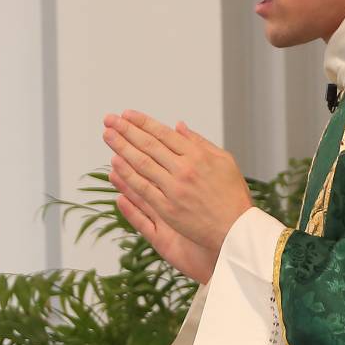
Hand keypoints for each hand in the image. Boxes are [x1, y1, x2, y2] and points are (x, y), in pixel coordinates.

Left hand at [103, 111, 251, 273]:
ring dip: (121, 148)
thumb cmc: (232, 195)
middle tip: (109, 120)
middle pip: (148, 145)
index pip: (163, 134)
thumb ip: (199, 142)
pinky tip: (114, 164)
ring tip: (107, 136)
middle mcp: (184, 170)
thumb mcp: (224, 161)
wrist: (236, 229)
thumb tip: (178, 126)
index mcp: (198, 156)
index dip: (143, 123)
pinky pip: (142, 188)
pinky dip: (127, 175)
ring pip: (141, 164)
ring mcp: (174, 189)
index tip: (127, 114)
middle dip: (126, 130)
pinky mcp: (167, 208)